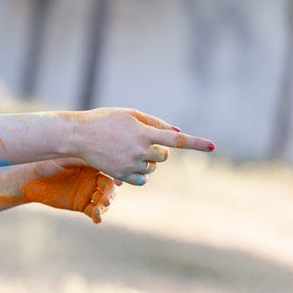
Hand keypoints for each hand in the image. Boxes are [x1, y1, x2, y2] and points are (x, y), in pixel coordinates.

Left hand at [2, 161, 117, 222]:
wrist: (31, 179)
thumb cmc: (46, 163)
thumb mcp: (64, 159)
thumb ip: (82, 159)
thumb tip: (100, 157)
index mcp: (92, 164)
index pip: (108, 170)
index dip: (116, 176)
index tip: (118, 183)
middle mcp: (93, 178)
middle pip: (109, 187)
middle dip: (110, 194)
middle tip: (106, 201)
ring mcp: (88, 192)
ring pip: (103, 200)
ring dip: (104, 206)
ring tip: (99, 211)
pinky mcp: (81, 204)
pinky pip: (93, 211)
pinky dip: (97, 215)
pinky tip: (97, 219)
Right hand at [72, 109, 214, 183]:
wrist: (79, 136)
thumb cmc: (106, 120)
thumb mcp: (130, 114)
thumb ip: (155, 123)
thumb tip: (176, 134)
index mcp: (144, 133)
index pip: (176, 140)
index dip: (196, 143)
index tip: (212, 146)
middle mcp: (140, 151)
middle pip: (164, 155)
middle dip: (159, 149)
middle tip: (143, 140)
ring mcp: (131, 165)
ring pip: (153, 166)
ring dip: (148, 159)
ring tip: (129, 148)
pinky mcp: (122, 175)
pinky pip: (143, 178)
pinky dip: (142, 172)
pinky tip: (130, 162)